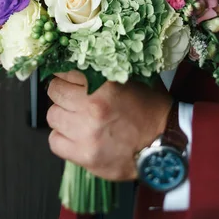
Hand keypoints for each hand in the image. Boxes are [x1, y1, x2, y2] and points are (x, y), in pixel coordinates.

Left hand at [47, 71, 171, 180]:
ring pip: (52, 116)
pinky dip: (63, 139)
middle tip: (74, 100)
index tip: (67, 79)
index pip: (65, 71)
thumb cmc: (151, 111)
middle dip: (63, 94)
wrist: (165, 144)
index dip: (66, 75)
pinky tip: (77, 137)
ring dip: (63, 116)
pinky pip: (55, 142)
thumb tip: (80, 64)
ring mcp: (86, 133)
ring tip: (78, 120)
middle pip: (55, 92)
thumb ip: (105, 73)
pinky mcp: (84, 155)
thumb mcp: (134, 80)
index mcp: (105, 85)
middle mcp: (93, 107)